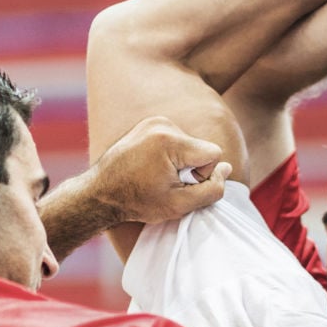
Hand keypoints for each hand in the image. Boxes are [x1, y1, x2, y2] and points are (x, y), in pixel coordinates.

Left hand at [91, 116, 231, 224]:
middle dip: (191, 168)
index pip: (213, 153)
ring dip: (181, 162)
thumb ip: (212, 190)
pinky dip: (171, 154)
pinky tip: (152, 167)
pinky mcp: (148, 123)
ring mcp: (153, 121)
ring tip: (157, 176)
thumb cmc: (137, 201)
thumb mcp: (180, 205)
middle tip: (166, 183)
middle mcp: (162, 124)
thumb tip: (226, 169)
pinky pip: (176, 139)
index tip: (182, 185)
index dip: (204, 175)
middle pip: (201, 148)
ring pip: (189, 144)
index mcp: (169, 141)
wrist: (99, 193)